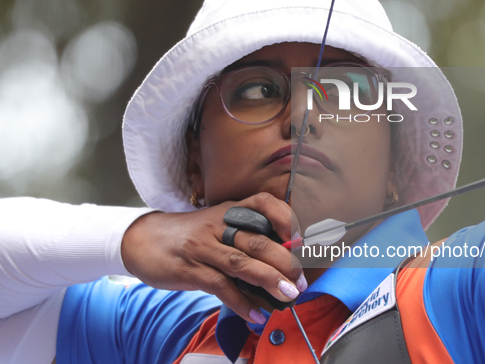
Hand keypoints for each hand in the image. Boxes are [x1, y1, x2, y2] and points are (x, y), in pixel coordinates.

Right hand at [121, 193, 305, 323]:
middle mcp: (218, 225)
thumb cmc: (191, 236)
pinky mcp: (189, 269)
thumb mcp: (219, 226)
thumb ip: (247, 238)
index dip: (288, 218)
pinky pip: (220, 286)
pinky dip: (240, 302)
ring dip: (268, 280)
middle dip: (285, 261)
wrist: (145, 240)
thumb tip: (284, 262)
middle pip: (257, 240)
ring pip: (241, 263)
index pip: (264, 204)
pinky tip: (256, 314)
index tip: (306, 239)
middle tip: (301, 280)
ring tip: (289, 295)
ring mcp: (203, 246)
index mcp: (230, 210)